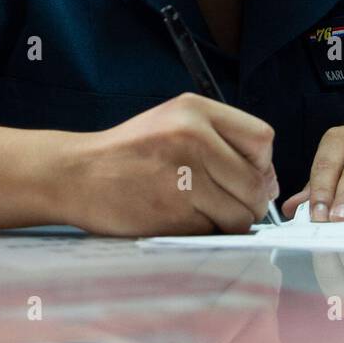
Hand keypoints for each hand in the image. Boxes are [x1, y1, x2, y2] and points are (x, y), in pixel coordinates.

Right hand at [66, 93, 277, 236]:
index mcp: (195, 110)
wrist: (75, 174)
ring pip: (240, 213)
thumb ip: (221, 140)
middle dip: (250, 202)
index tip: (249, 177)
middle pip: (256, 182)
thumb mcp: (173, 121)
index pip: (262, 139)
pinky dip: (203, 232)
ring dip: (229, 222)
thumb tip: (268, 180)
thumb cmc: (127, 153)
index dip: (262, 165)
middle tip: (227, 204)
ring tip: (202, 211)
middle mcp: (192, 137)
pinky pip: (212, 231)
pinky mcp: (173, 212)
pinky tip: (180, 218)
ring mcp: (183, 175)